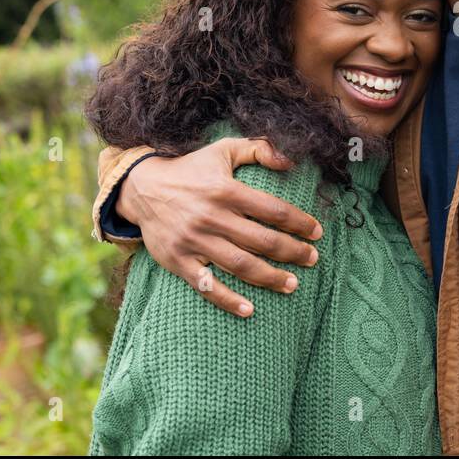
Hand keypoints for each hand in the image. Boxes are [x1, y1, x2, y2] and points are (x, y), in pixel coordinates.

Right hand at [116, 137, 322, 316]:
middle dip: (293, 252)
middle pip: (262, 241)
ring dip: (270, 278)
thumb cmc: (191, 169)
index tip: (317, 232)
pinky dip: (227, 300)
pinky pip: (206, 286)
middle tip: (313, 259)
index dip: (300, 222)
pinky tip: (249, 310)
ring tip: (292, 284)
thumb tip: (291, 160)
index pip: (273, 210)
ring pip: (240, 265)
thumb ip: (259, 149)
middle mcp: (212, 217)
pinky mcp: (178, 261)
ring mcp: (194, 241)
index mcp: (226, 191)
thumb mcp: (224, 150)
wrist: (142, 188)